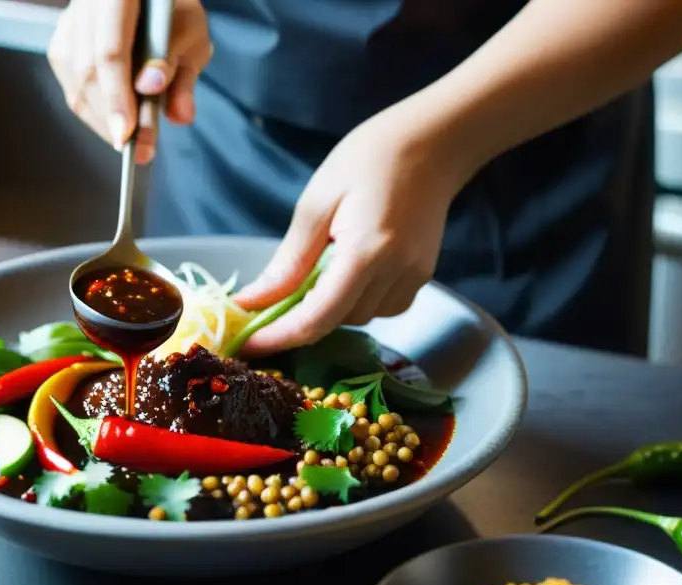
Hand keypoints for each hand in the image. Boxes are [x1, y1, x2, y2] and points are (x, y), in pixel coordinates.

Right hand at [47, 0, 212, 163]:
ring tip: (131, 141)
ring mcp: (70, 23)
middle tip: (138, 150)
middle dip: (112, 117)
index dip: (117, 97)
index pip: (110, 51)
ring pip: (75, 82)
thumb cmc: (174, 17)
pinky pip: (71, 85)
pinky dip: (93, 112)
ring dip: (102, 119)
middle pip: (88, 71)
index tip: (127, 134)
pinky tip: (116, 124)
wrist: (154, 3)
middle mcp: (87, 5)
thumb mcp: (192, 37)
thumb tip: (177, 114)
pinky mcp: (64, 42)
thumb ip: (185, 75)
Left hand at [233, 100, 473, 356]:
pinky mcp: (422, 277)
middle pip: (336, 322)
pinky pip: (380, 306)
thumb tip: (252, 302)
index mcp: (365, 253)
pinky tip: (350, 267)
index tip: (247, 344)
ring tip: (321, 264)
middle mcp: (395, 274)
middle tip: (272, 298)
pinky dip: (356, 298)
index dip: (278, 338)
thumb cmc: (369, 159)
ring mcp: (414, 278)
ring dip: (330, 306)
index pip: (315, 319)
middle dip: (301, 316)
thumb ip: (288, 262)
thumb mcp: (316, 203)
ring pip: (358, 318)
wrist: (433, 142)